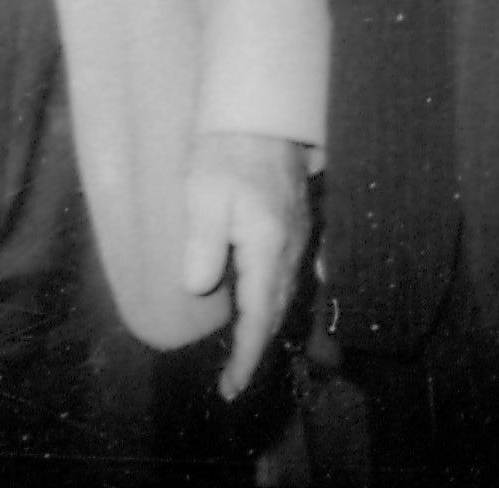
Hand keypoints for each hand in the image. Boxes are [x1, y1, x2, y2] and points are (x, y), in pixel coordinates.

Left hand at [177, 131, 311, 400]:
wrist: (263, 111)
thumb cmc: (227, 150)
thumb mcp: (202, 195)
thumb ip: (202, 244)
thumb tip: (200, 287)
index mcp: (268, 247)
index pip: (259, 317)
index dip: (247, 357)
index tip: (231, 387)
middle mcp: (291, 247)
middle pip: (277, 312)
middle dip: (257, 348)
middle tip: (234, 379)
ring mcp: (299, 234)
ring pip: (287, 293)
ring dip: (268, 325)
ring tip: (246, 348)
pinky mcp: (298, 221)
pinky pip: (292, 273)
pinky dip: (278, 298)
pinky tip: (271, 302)